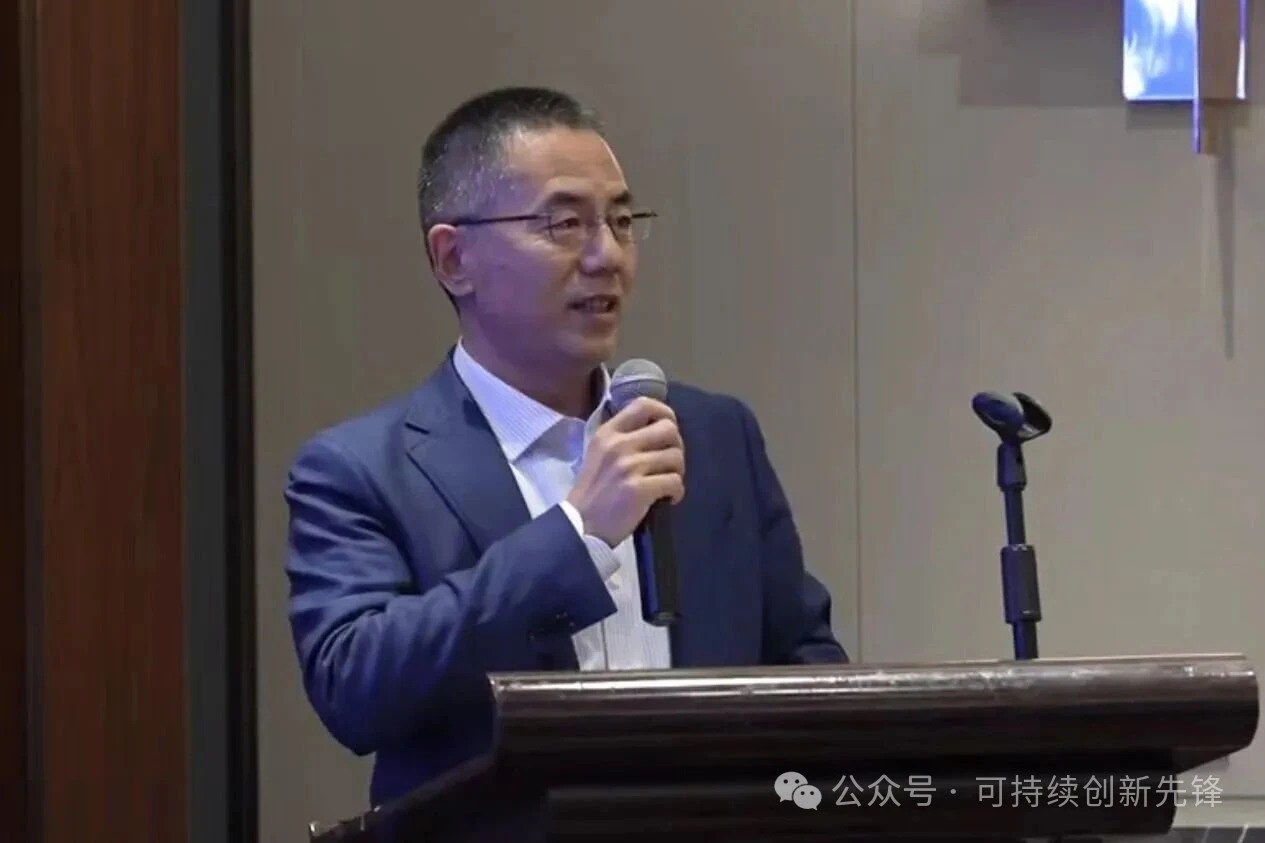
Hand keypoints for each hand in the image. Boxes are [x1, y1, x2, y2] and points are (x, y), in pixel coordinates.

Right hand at [566, 397, 684, 546]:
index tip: (669, 428)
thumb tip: (657, 430)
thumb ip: (623, 438)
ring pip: (675, 456)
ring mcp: (629, 466)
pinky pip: (675, 481)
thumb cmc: (593, 491)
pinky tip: (668, 499)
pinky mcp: (639, 489)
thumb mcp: (599, 454)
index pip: (644, 404)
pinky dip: (677, 492)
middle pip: (668, 429)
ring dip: (678, 471)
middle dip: (677, 446)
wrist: (580, 526)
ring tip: (667, 483)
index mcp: (608, 432)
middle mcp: (619, 444)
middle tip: (670, 463)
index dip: (665, 413)